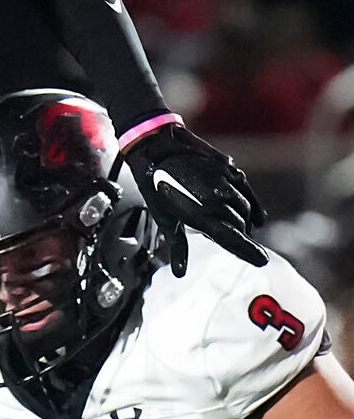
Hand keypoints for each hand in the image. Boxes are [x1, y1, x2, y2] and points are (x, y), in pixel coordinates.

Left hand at [120, 121, 266, 275]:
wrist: (156, 146)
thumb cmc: (155, 185)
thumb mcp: (164, 219)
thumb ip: (177, 246)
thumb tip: (180, 272)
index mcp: (199, 214)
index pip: (231, 237)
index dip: (248, 251)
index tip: (262, 260)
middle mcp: (216, 198)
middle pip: (240, 225)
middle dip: (242, 238)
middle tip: (242, 247)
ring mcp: (224, 181)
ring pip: (245, 208)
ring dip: (245, 221)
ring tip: (242, 230)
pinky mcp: (228, 168)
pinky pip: (246, 189)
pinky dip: (252, 203)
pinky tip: (256, 215)